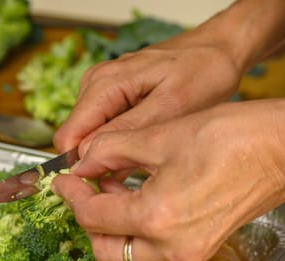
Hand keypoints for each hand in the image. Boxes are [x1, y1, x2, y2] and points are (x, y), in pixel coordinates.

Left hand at [52, 100, 284, 260]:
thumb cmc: (232, 137)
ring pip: (128, 252)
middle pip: (105, 249)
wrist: (281, 148)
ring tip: (108, 186)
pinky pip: (153, 247)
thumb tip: (82, 161)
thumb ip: (109, 150)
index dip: (70, 195)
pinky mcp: (200, 247)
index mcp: (156, 217)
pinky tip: (134, 195)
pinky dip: (134, 228)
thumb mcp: (158, 136)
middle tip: (81, 189)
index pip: (92, 216)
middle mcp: (172, 246)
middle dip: (87, 219)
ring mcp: (189, 252)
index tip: (62, 180)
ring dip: (109, 225)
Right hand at [54, 33, 242, 153]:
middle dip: (98, 160)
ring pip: (87, 136)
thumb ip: (126, 130)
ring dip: (109, 152)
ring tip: (145, 155)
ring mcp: (99, 89)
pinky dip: (117, 142)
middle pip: (75, 138)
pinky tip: (144, 143)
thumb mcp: (170, 107)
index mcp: (104, 85)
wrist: (218, 50)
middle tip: (136, 170)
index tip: (107, 185)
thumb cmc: (203, 73)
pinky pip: (100, 127)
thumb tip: (86, 156)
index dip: (81, 166)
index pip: (68, 137)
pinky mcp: (109, 96)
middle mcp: (94, 84)